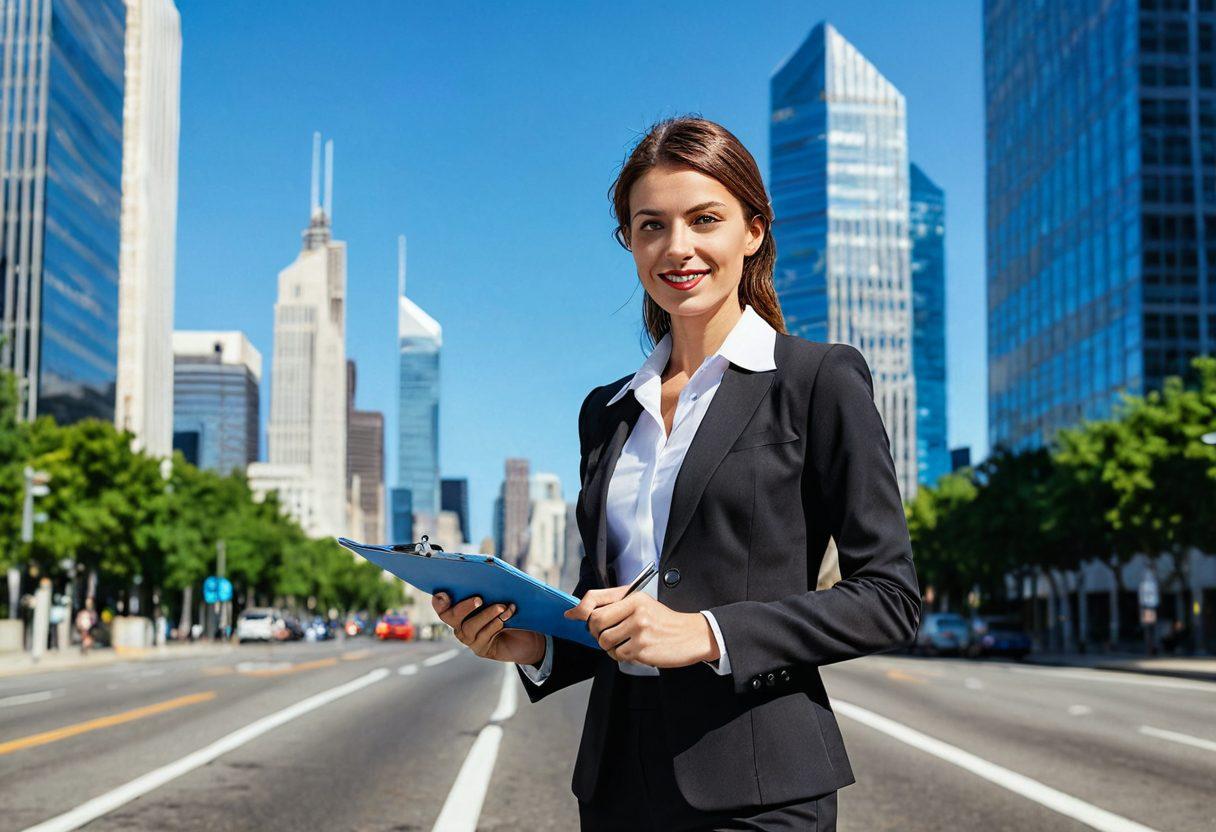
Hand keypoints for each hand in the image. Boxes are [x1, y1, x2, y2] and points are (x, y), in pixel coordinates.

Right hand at [432, 592, 545, 665]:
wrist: (527, 635)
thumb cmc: (511, 610)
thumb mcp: (501, 597)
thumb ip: (491, 588)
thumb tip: (491, 570)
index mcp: (460, 609)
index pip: (444, 606)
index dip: (439, 602)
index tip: (443, 594)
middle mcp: (460, 625)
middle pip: (451, 617)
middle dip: (464, 606)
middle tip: (479, 599)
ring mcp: (469, 638)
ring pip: (469, 627)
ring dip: (486, 615)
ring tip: (502, 607)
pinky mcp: (480, 648)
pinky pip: (483, 636)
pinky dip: (495, 624)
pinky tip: (505, 618)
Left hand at [563, 586, 718, 667]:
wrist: (692, 635)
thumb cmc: (663, 621)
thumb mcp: (641, 604)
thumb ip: (612, 605)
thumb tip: (575, 613)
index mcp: (633, 596)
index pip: (595, 598)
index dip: (579, 609)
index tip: (572, 616)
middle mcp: (636, 610)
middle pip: (595, 623)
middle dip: (596, 633)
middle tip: (606, 634)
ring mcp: (639, 629)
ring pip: (604, 641)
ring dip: (610, 646)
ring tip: (626, 643)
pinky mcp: (643, 648)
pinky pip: (618, 655)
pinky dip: (623, 656)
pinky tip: (636, 650)